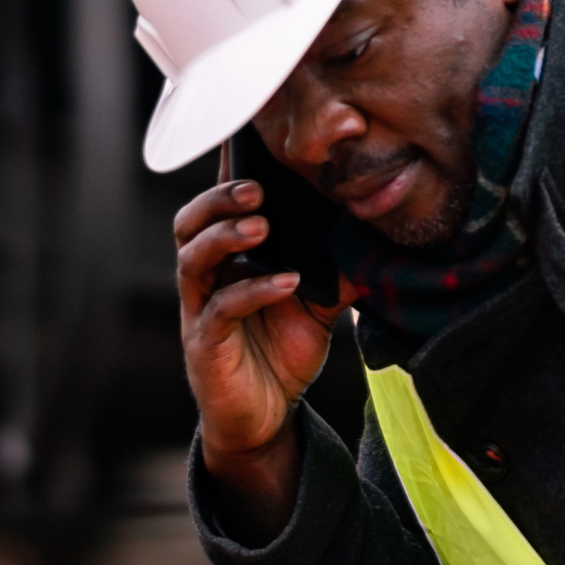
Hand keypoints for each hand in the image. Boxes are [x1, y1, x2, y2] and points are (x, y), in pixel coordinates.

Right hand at [175, 180, 346, 537]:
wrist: (265, 419)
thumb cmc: (280, 354)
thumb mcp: (317, 305)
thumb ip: (336, 270)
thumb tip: (375, 234)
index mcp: (226, 261)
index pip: (217, 209)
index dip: (225, 176)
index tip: (251, 145)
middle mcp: (205, 281)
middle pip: (189, 224)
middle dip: (218, 199)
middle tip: (256, 188)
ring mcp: (199, 312)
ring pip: (192, 260)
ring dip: (224, 236)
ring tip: (260, 224)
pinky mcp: (205, 346)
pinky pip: (220, 309)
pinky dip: (252, 290)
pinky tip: (286, 281)